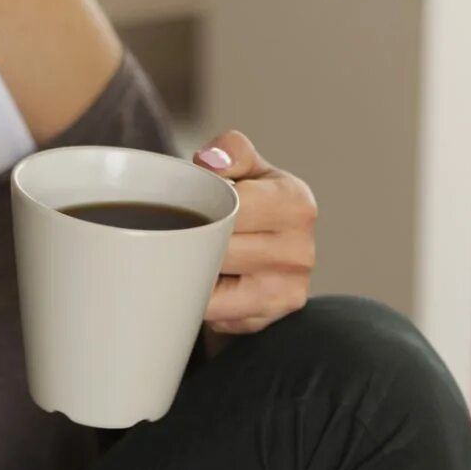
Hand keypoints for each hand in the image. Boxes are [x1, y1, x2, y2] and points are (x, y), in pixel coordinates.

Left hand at [194, 131, 314, 334]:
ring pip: (213, 286)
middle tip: (170, 237)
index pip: (233, 207)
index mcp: (296, 203)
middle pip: (219, 249)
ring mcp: (287, 290)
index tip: (182, 209)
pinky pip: (216, 313)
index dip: (199, 208)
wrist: (272, 252)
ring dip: (190, 275)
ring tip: (186, 259)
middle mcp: (300, 250)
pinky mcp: (269, 318)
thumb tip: (210, 163)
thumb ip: (230, 151)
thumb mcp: (245, 167)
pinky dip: (201, 300)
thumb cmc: (253, 203)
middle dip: (189, 243)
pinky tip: (205, 284)